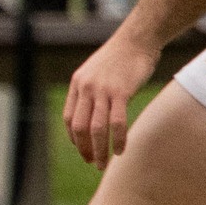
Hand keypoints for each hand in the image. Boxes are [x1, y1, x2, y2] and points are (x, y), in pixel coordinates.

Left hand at [63, 32, 158, 168]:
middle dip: (84, 149)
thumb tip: (90, 114)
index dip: (74, 138)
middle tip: (93, 163)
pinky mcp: (121, 92)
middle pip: (80, 127)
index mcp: (77, 84)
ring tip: (104, 164)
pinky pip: (117, 123)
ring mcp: (102, 90)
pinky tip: (121, 150)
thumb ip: (89, 91)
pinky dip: (118, 140)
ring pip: (96, 129)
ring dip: (99, 150)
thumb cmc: (119, 58)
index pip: (69, 118)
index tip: (83, 150)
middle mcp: (86, 88)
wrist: (136, 41)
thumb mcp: (95, 72)